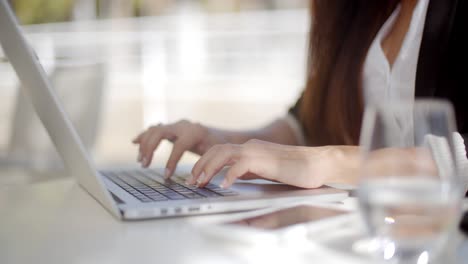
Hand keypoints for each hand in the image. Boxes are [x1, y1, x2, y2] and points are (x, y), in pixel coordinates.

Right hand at [132, 120, 226, 177]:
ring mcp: (176, 125)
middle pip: (160, 132)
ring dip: (145, 144)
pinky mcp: (171, 128)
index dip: (171, 161)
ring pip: (154, 130)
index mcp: (194, 132)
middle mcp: (183, 125)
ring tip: (141, 160)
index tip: (166, 176)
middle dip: (150, 149)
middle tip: (145, 165)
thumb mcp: (215, 156)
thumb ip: (206, 165)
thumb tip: (197, 180)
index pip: (179, 145)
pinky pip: (154, 130)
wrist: (220, 136)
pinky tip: (135, 142)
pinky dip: (144, 136)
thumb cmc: (218, 148)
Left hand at [187, 139, 359, 188]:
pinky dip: (229, 175)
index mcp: (250, 147)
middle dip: (201, 165)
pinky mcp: (265, 160)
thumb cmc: (294, 169)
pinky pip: (240, 165)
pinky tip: (224, 186)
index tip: (196, 177)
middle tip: (191, 181)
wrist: (317, 164)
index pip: (220, 151)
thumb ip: (249, 170)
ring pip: (224, 154)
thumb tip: (232, 176)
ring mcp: (257, 151)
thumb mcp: (265, 170)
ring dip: (209, 168)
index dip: (205, 163)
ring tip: (201, 182)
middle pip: (217, 150)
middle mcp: (250, 146)